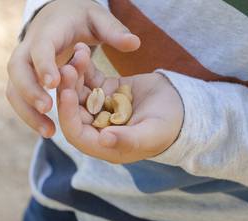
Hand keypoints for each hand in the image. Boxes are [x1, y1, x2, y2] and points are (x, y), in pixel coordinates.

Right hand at [6, 0, 139, 137]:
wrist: (57, 15)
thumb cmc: (79, 17)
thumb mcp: (97, 18)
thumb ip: (114, 31)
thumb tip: (135, 43)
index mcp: (48, 32)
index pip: (40, 47)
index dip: (45, 65)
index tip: (54, 84)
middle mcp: (29, 47)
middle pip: (17, 70)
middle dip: (30, 91)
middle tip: (48, 109)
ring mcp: (24, 64)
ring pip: (14, 89)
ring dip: (27, 111)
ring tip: (48, 132)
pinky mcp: (25, 78)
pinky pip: (19, 98)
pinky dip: (29, 114)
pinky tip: (47, 130)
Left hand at [57, 43, 183, 163]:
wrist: (182, 106)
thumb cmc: (169, 127)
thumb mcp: (150, 134)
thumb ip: (128, 140)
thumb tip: (103, 140)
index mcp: (104, 144)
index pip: (76, 133)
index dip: (68, 115)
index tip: (65, 94)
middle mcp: (97, 126)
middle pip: (74, 109)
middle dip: (68, 90)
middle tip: (66, 69)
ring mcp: (100, 107)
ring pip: (80, 91)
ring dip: (75, 75)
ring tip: (77, 55)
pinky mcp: (106, 90)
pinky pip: (91, 78)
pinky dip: (86, 66)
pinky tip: (83, 49)